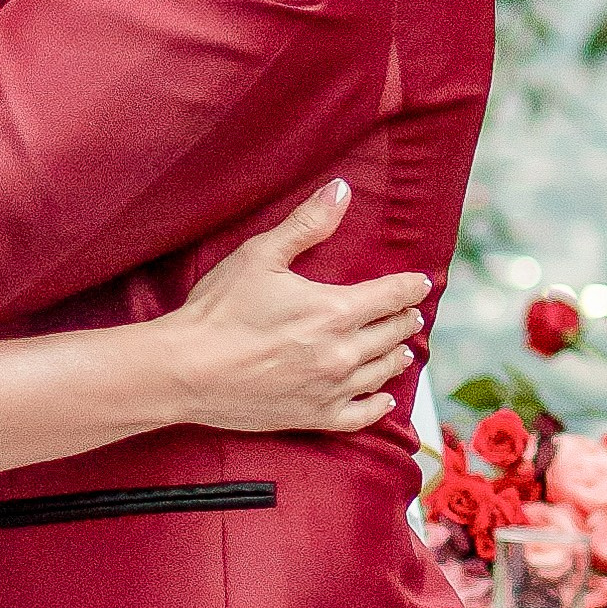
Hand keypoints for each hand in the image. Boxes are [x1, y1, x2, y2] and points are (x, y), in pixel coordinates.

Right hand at [162, 182, 430, 435]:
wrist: (186, 369)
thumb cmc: (218, 310)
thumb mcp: (260, 255)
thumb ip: (306, 223)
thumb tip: (341, 190)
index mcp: (336, 310)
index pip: (391, 295)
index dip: (410, 287)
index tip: (419, 283)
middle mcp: (343, 353)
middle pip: (392, 334)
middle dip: (405, 320)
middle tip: (411, 313)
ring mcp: (331, 389)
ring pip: (382, 373)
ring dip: (396, 356)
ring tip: (402, 350)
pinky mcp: (313, 416)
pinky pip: (361, 416)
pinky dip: (378, 406)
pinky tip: (384, 398)